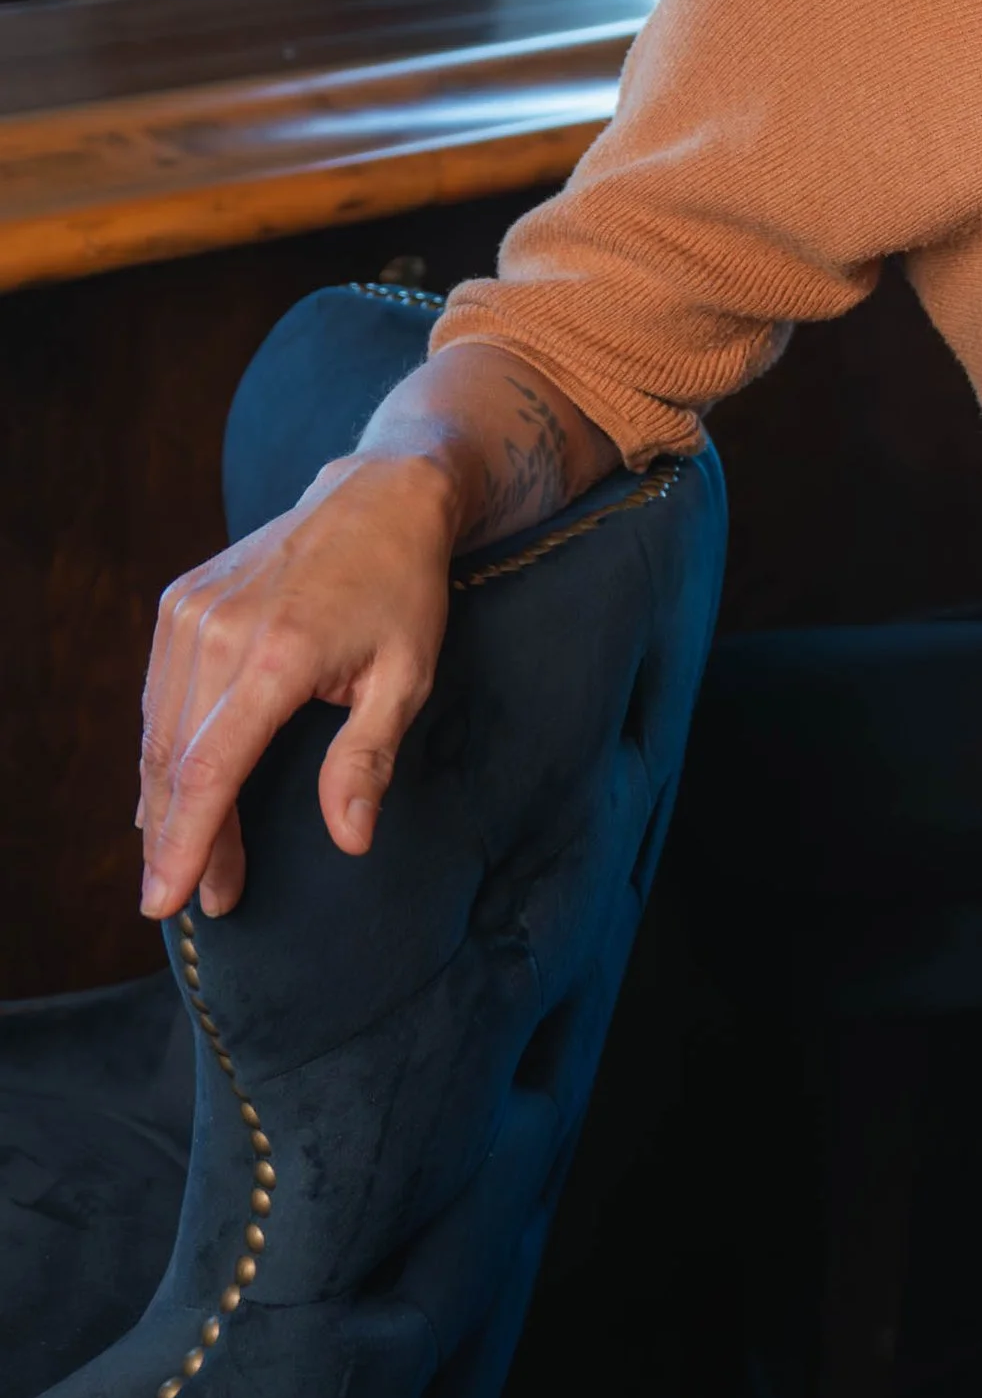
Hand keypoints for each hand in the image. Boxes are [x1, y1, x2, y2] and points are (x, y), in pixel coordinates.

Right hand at [137, 454, 459, 925]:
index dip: (185, 843)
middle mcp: (217, 632)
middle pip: (176, 763)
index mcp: (277, 655)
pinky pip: (160, 696)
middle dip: (182, 839)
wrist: (378, 496)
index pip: (210, 771)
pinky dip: (163, 751)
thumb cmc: (403, 591)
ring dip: (167, 802)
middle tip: (198, 898)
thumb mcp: (407, 676)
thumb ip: (368, 759)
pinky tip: (175, 795)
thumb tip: (350, 840)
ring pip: (158, 733)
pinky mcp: (179, 603)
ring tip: (190, 860)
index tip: (166, 901)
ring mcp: (189, 613)